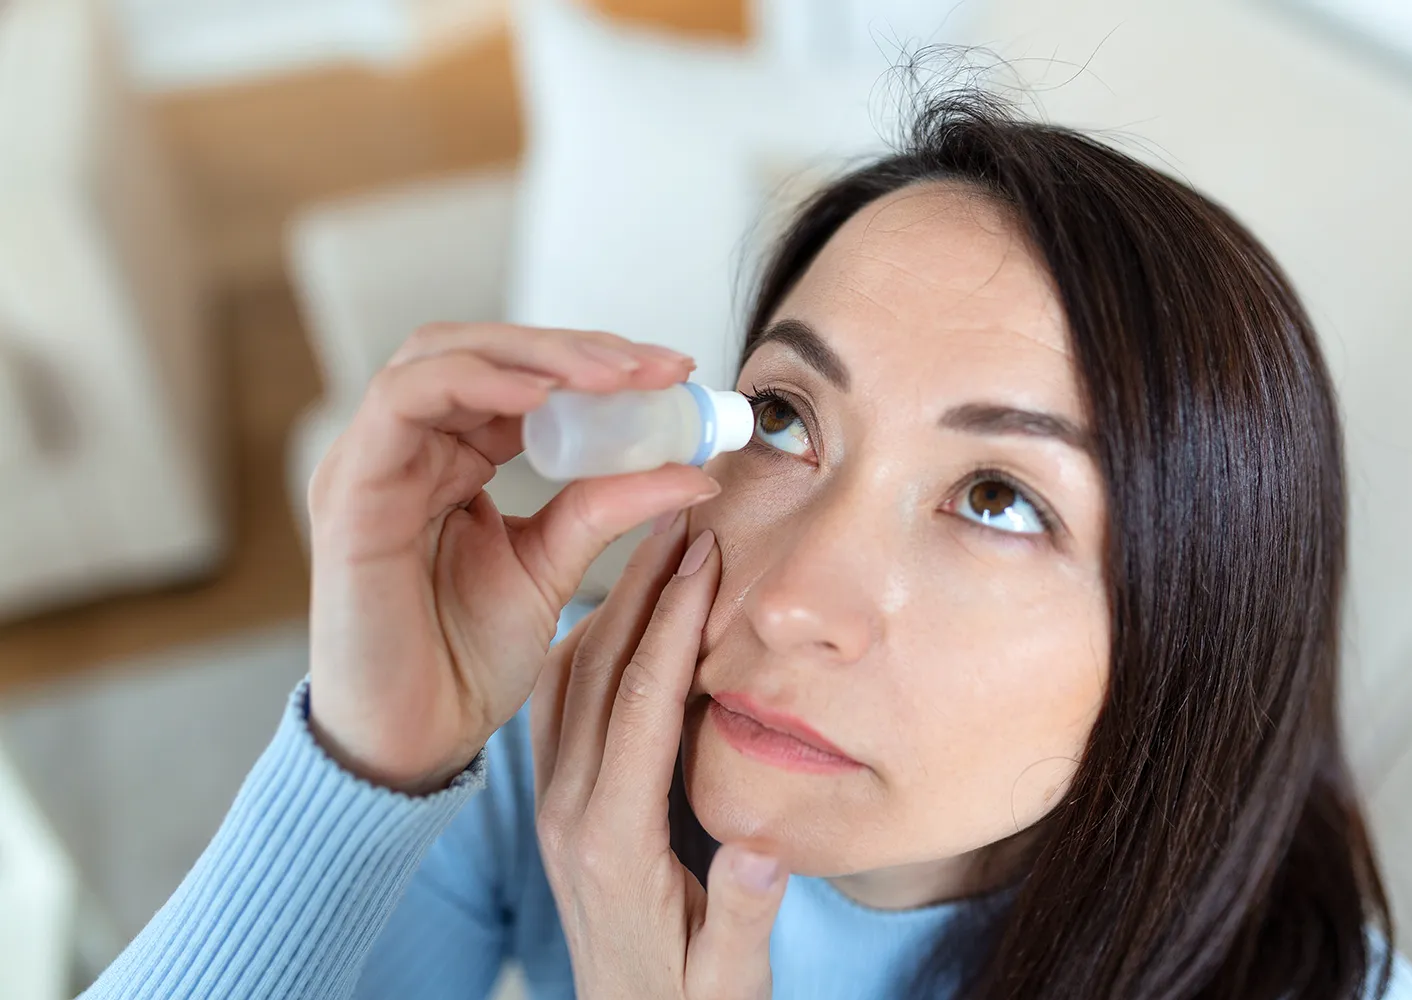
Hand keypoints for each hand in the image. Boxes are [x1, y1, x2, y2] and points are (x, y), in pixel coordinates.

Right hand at [306, 323, 720, 792]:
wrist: (415, 743)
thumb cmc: (466, 661)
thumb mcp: (553, 566)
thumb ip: (608, 506)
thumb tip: (695, 469)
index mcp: (451, 459)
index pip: (519, 376)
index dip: (598, 364)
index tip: (676, 375)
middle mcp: (407, 447)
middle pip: (485, 349)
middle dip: (578, 347)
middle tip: (658, 367)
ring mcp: (372, 461)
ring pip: (444, 354)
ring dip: (536, 354)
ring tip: (615, 376)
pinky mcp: (350, 488)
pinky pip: (405, 401)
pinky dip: (476, 381)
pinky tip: (543, 396)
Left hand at [530, 515, 788, 998]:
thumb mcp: (724, 980)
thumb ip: (739, 918)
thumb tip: (760, 853)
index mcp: (611, 842)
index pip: (641, 703)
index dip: (673, 620)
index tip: (704, 552)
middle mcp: (566, 812)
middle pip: (597, 669)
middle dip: (643, 585)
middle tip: (683, 514)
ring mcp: (551, 805)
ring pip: (568, 677)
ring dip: (614, 604)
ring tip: (659, 543)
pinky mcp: (553, 804)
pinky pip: (557, 705)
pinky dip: (587, 645)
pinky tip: (621, 613)